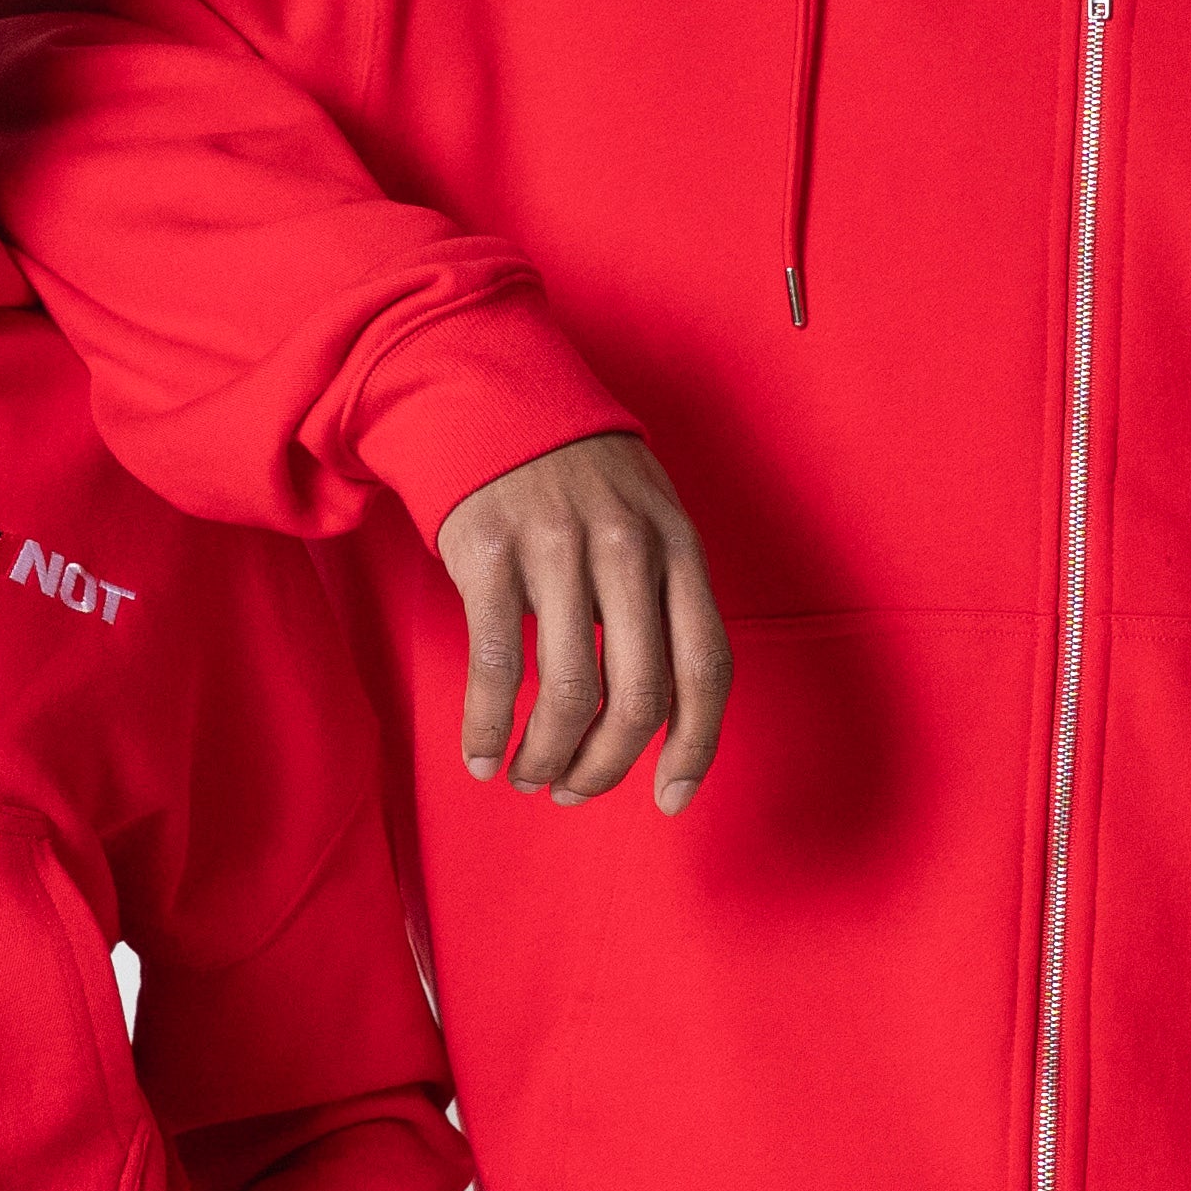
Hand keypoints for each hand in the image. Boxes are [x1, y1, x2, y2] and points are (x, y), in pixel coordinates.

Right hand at [436, 434, 730, 811]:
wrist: (492, 391)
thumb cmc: (578, 475)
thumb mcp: (647, 517)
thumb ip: (664, 597)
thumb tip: (666, 710)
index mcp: (678, 546)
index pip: (707, 667)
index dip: (695, 747)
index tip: (672, 799)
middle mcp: (627, 550)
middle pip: (640, 694)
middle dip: (609, 764)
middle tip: (577, 791)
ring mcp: (559, 551)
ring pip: (571, 692)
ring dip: (548, 756)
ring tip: (530, 777)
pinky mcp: (491, 555)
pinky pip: (498, 666)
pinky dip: (490, 727)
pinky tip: (483, 755)